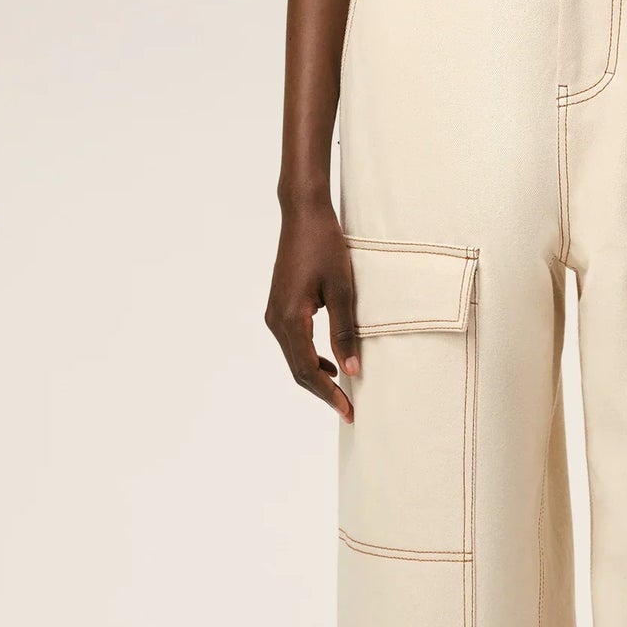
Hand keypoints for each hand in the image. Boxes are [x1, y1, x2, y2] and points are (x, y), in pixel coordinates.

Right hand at [265, 198, 358, 420]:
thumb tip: (352, 370)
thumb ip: (345, 332)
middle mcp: (276, 320)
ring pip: (294, 359)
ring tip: (342, 392)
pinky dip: (310, 359)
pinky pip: (292, 343)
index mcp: (290, 319)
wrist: (303, 215)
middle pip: (298, 370)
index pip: (309, 370)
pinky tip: (330, 363)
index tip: (350, 410)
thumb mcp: (343, 290)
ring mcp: (274, 314)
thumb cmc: (325, 246)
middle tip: (349, 410)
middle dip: (323, 392)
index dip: (329, 394)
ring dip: (316, 377)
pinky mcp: (279, 307)